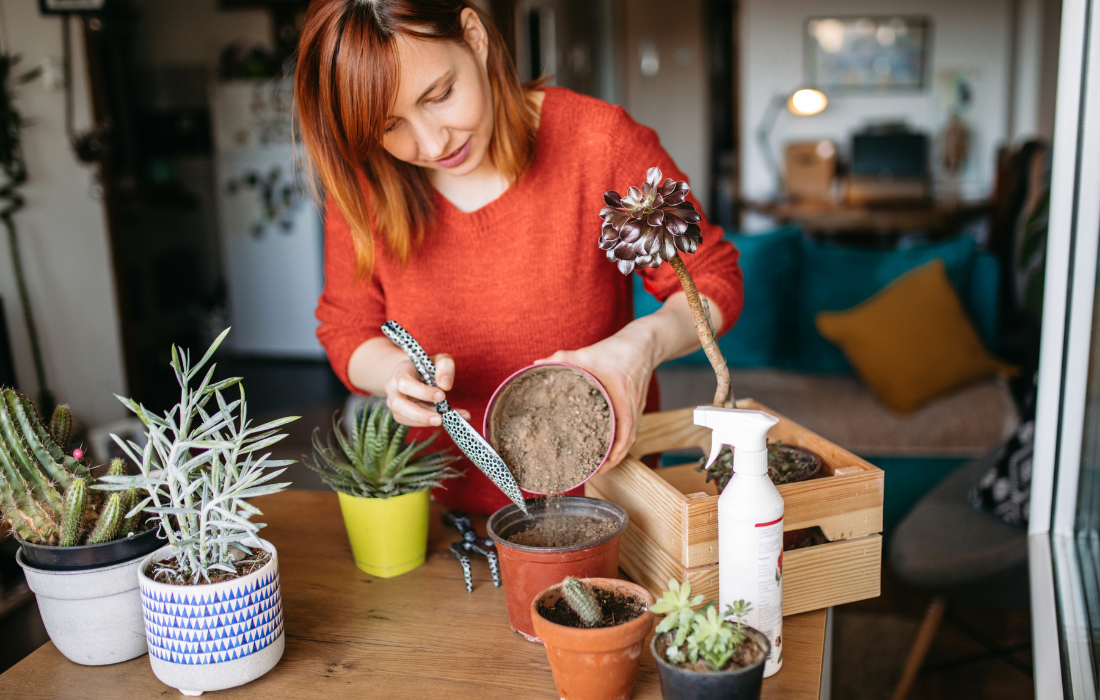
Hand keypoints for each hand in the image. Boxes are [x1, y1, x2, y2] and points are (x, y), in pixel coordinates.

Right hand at [383, 353, 471, 426]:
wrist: (416, 373)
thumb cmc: (429, 367)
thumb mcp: (440, 360)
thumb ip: (445, 367)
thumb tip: (445, 384)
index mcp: (401, 370)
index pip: (405, 382)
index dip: (422, 392)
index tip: (442, 396)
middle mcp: (392, 387)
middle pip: (398, 404)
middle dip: (419, 414)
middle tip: (439, 419)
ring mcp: (393, 401)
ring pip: (401, 416)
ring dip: (423, 420)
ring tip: (442, 418)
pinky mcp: (399, 413)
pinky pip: (408, 422)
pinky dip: (424, 423)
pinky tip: (439, 418)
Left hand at [536, 329, 655, 471]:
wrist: (644, 343)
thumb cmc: (618, 350)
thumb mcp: (588, 353)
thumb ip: (563, 358)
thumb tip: (537, 364)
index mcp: (623, 400)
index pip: (624, 435)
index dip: (614, 454)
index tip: (599, 467)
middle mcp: (632, 408)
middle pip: (627, 442)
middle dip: (612, 460)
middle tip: (593, 471)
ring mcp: (636, 407)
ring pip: (629, 437)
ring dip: (616, 451)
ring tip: (598, 463)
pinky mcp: (635, 404)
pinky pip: (629, 427)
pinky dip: (619, 438)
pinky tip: (605, 440)